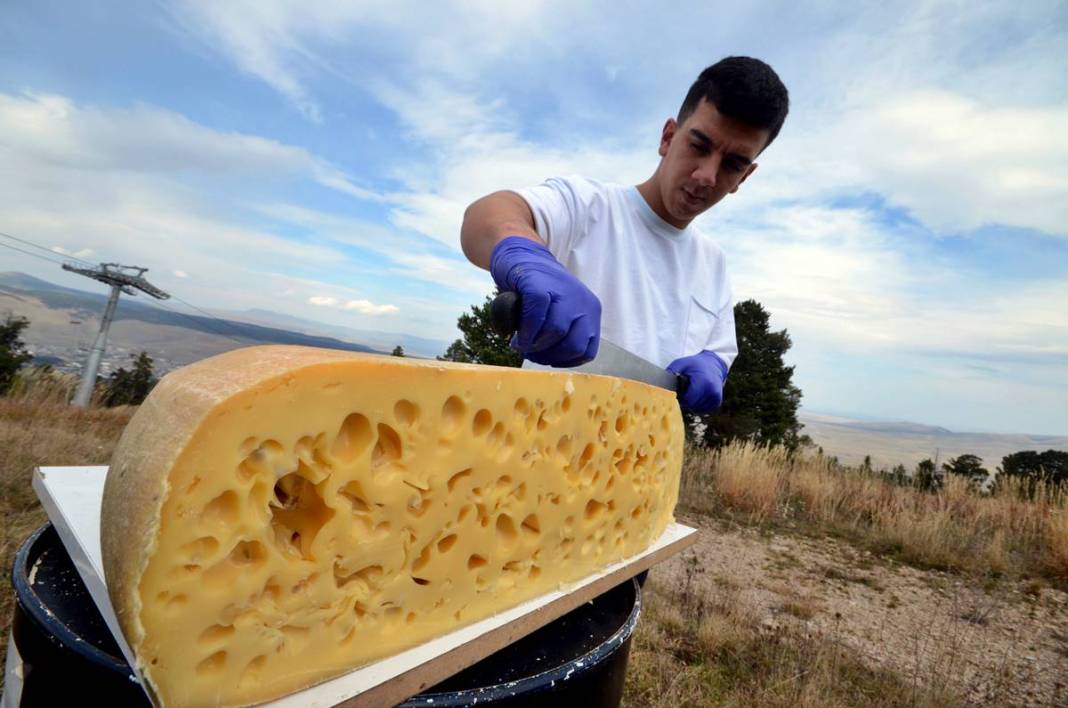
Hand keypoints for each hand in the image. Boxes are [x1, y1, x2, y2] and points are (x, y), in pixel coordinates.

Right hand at [490, 236, 600, 365]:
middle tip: (531, 354)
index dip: (565, 361)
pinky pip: (536, 316)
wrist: (522, 256)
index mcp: (591, 311)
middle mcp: (582, 301)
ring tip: (522, 344)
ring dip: (535, 345)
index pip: (587, 351)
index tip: (547, 360)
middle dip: (549, 356)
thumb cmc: (540, 292)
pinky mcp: (539, 284)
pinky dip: (525, 332)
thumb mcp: (562, 312)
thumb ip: (564, 334)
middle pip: (572, 345)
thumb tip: (552, 361)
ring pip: (555, 331)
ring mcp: (563, 291)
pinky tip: (517, 336)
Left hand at [667, 351, 727, 412]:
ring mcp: (716, 397)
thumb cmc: (696, 364)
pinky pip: (704, 410)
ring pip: (697, 409)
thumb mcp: (682, 363)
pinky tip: (697, 396)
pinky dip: (698, 405)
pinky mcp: (717, 401)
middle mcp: (711, 391)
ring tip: (691, 392)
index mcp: (703, 382)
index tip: (677, 394)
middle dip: (685, 401)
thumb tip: (660, 382)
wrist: (714, 364)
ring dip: (691, 404)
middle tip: (683, 391)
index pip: (688, 400)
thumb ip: (672, 371)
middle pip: (692, 406)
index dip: (680, 399)